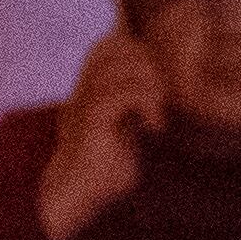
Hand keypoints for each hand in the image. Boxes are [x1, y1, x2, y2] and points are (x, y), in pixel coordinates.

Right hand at [36, 31, 164, 239]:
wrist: (78, 197)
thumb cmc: (105, 168)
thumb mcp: (125, 127)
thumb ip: (135, 102)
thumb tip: (163, 86)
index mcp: (89, 85)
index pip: (113, 42)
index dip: (142, 53)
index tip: (160, 88)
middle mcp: (84, 87)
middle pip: (118, 44)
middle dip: (150, 64)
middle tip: (163, 99)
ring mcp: (84, 101)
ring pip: (121, 65)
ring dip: (151, 85)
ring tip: (158, 115)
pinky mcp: (91, 120)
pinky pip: (122, 93)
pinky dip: (146, 103)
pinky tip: (154, 127)